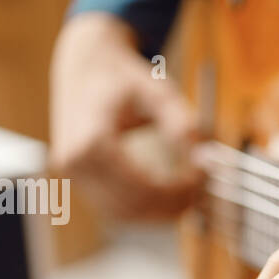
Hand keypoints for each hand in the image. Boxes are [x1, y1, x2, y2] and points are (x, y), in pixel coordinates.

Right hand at [49, 12, 203, 218]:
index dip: (176, 192)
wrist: (86, 63)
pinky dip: (142, 209)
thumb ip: (182, 123)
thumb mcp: (157, 91)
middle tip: (201, 191)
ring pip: (120, 214)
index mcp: (91, 140)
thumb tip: (206, 159)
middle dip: (170, 206)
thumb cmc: (123, 76)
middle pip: (130, 207)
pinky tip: (168, 195)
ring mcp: (72, 174)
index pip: (140, 187)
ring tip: (188, 194)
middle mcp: (74, 162)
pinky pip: (112, 208)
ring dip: (157, 213)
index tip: (203, 178)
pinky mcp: (77, 179)